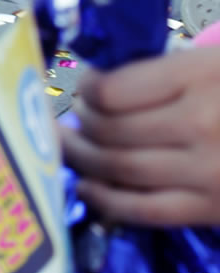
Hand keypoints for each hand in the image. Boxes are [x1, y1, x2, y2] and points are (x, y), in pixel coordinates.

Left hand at [60, 48, 219, 225]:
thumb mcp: (216, 62)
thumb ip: (165, 69)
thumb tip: (104, 82)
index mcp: (201, 76)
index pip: (114, 90)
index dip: (88, 87)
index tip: (86, 83)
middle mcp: (200, 123)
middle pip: (111, 130)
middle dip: (80, 123)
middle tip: (71, 116)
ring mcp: (207, 171)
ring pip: (120, 169)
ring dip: (83, 160)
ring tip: (67, 147)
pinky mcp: (212, 209)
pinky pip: (145, 210)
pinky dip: (107, 200)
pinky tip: (87, 187)